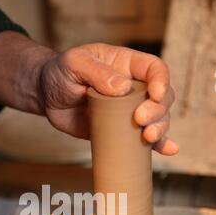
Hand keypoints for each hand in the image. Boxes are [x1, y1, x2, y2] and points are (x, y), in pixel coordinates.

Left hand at [39, 43, 176, 154]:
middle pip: (162, 97)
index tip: (154, 95)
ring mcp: (129, 111)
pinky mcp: (122, 131)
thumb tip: (122, 88)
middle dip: (158, 110)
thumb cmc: (60, 73)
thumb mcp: (74, 64)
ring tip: (148, 137)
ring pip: (158, 118)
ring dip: (160, 128)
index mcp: (126, 65)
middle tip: (140, 120)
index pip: (155, 69)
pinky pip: (144, 138)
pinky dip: (159, 145)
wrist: (47, 97)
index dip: (161, 81)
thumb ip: (97, 71)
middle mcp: (134, 87)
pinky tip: (168, 150)